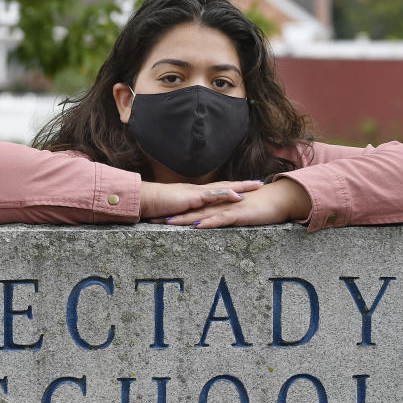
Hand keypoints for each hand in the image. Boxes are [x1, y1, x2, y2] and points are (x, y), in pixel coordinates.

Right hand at [140, 179, 263, 218]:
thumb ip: (180, 214)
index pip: (215, 190)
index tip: (244, 188)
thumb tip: (186, 220)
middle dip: (242, 184)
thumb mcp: (171, 211)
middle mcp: (197, 191)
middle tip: (259, 183)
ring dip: (240, 186)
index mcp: (193, 194)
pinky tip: (238, 195)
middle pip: (224, 185)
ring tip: (256, 185)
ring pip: (222, 187)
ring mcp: (195, 193)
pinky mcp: (192, 198)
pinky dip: (226, 195)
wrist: (144, 200)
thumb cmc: (153, 206)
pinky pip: (212, 195)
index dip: (230, 188)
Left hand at [149, 178, 311, 227]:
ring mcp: (228, 208)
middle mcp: (219, 205)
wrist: (278, 200)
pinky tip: (198, 225)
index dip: (174, 212)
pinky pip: (222, 218)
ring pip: (203, 214)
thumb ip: (221, 218)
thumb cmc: (258, 208)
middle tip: (153, 219)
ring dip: (185, 218)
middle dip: (172, 215)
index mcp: (216, 205)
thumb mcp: (235, 214)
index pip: (191, 210)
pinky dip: (209, 222)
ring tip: (167, 222)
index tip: (156, 217)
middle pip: (191, 211)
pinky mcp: (239, 214)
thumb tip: (207, 226)